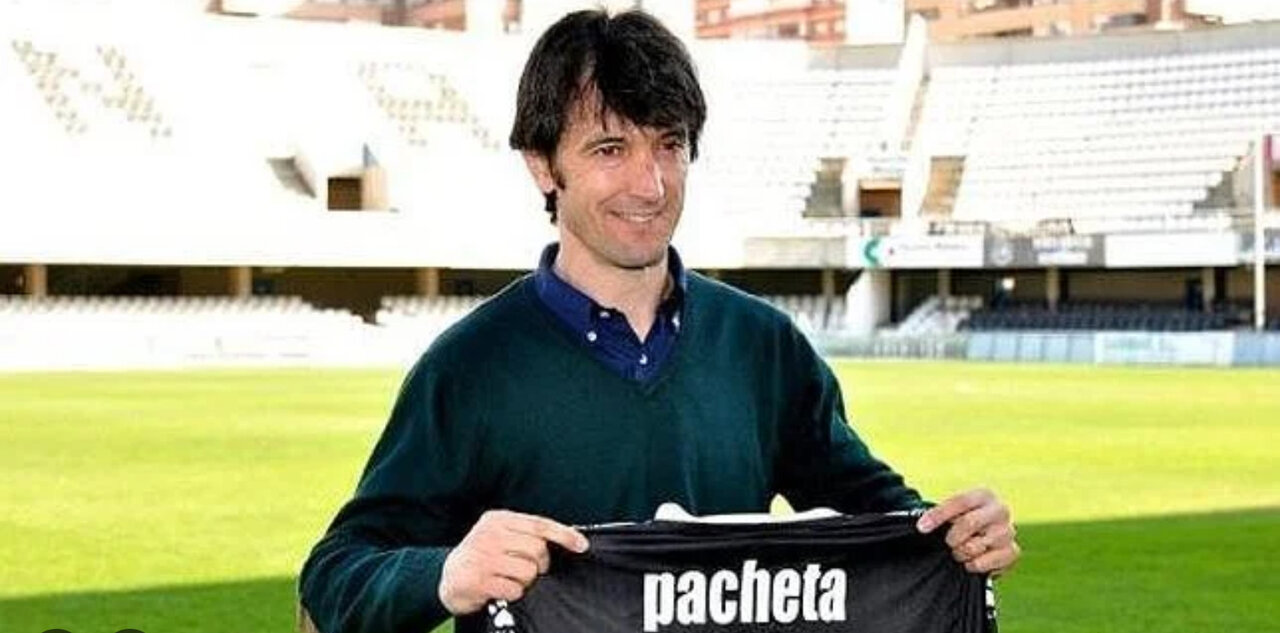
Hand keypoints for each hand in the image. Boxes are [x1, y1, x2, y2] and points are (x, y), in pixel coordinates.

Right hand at [438, 510, 588, 614]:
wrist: (448, 577)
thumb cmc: (483, 556)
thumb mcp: (500, 535)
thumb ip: (527, 533)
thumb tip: (568, 537)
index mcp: (498, 519)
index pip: (539, 524)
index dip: (564, 535)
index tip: (582, 545)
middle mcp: (489, 534)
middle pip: (538, 549)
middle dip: (540, 564)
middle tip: (528, 569)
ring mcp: (483, 557)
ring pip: (529, 571)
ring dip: (525, 581)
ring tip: (509, 578)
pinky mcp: (478, 580)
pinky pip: (515, 590)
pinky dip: (513, 593)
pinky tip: (499, 588)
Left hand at [916, 488, 1019, 575]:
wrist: (984, 539)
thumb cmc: (963, 522)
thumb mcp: (952, 513)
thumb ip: (939, 515)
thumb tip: (921, 526)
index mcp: (984, 495)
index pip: (958, 502)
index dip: (938, 515)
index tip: (921, 528)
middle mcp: (1000, 510)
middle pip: (968, 523)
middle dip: (951, 537)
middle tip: (949, 543)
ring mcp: (1008, 531)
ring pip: (974, 546)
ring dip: (960, 553)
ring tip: (961, 551)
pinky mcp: (1012, 552)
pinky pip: (984, 562)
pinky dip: (973, 565)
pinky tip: (971, 561)